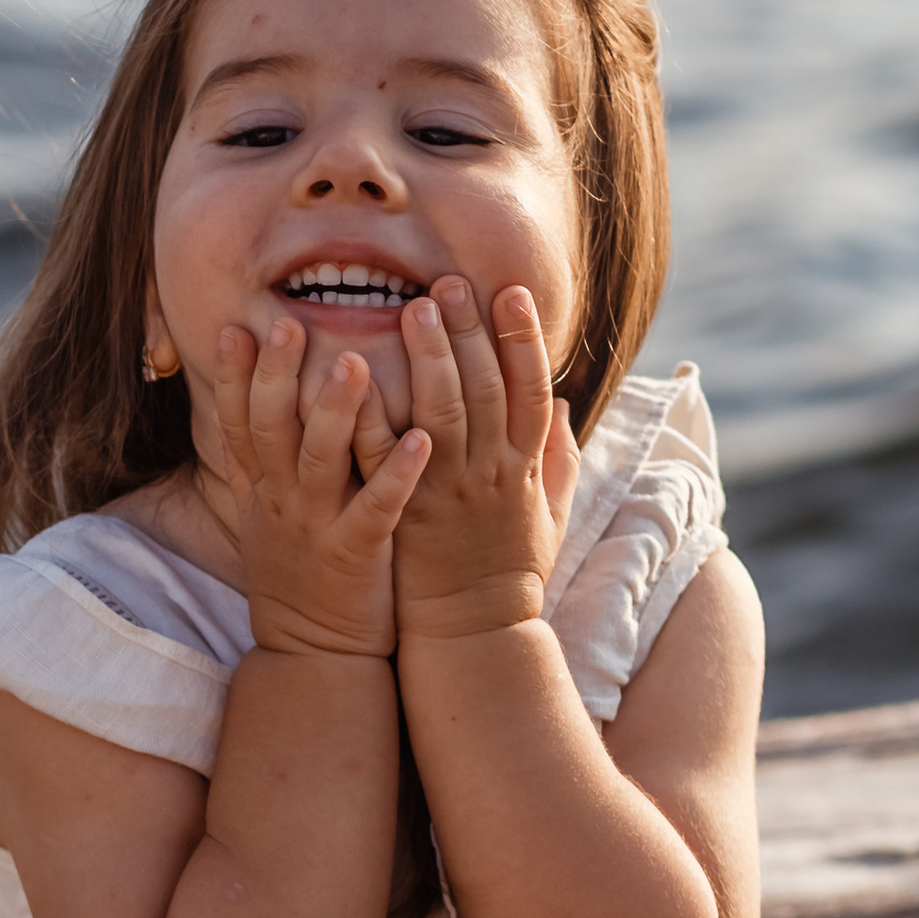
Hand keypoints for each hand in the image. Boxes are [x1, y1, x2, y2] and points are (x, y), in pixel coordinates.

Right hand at [213, 314, 429, 657]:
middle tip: (289, 323)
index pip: (238, 423)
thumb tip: (259, 401)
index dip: (233, 377)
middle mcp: (282, 501)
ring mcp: (316, 527)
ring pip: (320, 460)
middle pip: (271, 428)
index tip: (234, 327)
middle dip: (278, 375)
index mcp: (263, 488)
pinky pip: (376, 508)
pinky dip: (396, 472)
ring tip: (355, 362)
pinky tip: (419, 439)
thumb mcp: (269, 516)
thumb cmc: (303, 573)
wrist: (314, 654)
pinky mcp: (356, 554)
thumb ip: (268, 461)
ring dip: (337, 411)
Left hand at [390, 278, 578, 645]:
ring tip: (412, 308)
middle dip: (468, 332)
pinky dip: (373, 416)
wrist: (474, 634)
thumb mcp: (551, 511)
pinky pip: (385, 458)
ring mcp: (448, 493)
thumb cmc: (510, 570)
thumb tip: (562, 402)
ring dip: (429, 358)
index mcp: (524, 466)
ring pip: (442, 413)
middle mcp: (491, 473)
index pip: (529, 388)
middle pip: (484, 389)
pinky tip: (357, 376)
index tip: (510, 292)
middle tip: (447, 283)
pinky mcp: (406, 514)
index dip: (522, 338)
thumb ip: (557, 455)